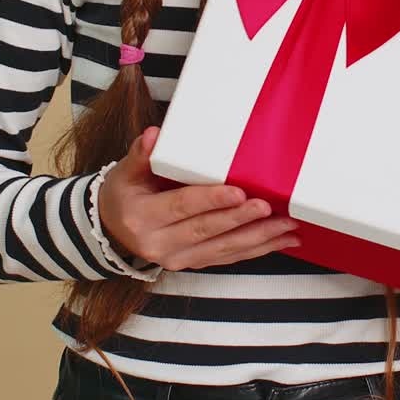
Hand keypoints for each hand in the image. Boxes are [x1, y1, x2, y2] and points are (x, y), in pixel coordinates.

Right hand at [99, 126, 301, 269]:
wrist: (112, 229)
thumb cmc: (124, 194)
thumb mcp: (125, 172)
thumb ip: (141, 154)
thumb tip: (155, 135)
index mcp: (143, 217)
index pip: (182, 207)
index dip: (211, 201)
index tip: (239, 192)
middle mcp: (160, 244)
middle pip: (206, 231)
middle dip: (240, 220)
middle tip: (268, 207)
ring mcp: (178, 259)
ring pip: (223, 250)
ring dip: (258, 238)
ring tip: (287, 226)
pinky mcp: (193, 264)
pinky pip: (229, 258)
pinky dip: (257, 250)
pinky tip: (281, 240)